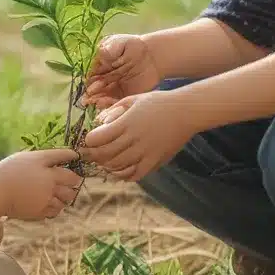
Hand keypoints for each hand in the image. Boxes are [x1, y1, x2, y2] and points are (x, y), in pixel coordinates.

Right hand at [0, 148, 81, 220]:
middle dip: (73, 179)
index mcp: (46, 167)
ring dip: (66, 194)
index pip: (66, 158)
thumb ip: (45, 157)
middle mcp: (51, 183)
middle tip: (68, 178)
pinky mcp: (41, 212)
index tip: (74, 156)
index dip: (72, 156)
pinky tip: (48, 201)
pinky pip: (56, 210)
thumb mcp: (27, 158)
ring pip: (68, 198)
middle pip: (73, 181)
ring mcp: (47, 199)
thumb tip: (60, 157)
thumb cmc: (8, 171)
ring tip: (58, 192)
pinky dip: (56, 206)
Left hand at [80, 91, 194, 181]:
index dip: (89, 141)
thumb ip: (114, 110)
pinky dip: (123, 175)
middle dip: (93, 155)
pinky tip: (120, 169)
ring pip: (117, 167)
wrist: (186, 112)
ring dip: (106, 165)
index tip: (89, 140)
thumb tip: (99, 121)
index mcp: (126, 123)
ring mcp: (144, 152)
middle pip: (104, 155)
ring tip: (104, 161)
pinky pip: (134, 174)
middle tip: (90, 154)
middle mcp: (133, 139)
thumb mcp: (133, 99)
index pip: (97, 139)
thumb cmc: (158, 102)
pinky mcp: (154, 161)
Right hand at [83, 35, 160, 107]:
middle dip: (91, 95)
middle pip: (95, 90)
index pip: (91, 77)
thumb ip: (109, 48)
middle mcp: (105, 80)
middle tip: (89, 99)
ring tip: (98, 102)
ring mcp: (115, 89)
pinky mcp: (126, 96)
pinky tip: (109, 106)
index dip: (88, 83)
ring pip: (104, 98)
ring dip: (99, 102)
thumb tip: (101, 54)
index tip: (87, 88)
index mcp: (99, 68)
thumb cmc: (132, 46)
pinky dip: (111, 106)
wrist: (151, 55)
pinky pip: (117, 103)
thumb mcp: (119, 43)